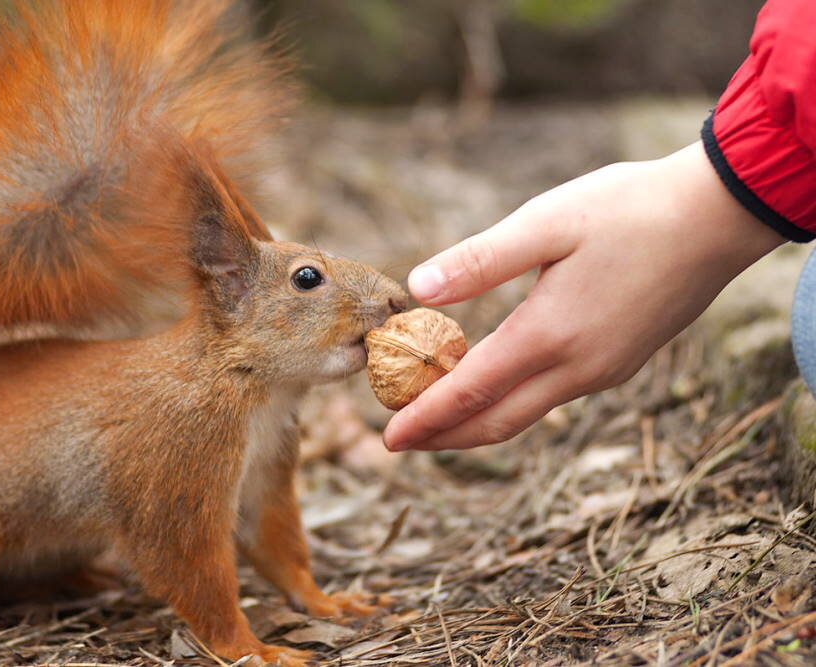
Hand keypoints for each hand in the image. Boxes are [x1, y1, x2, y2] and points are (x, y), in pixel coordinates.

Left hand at [383, 142, 784, 450]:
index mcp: (550, 335)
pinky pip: (553, 398)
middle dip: (444, 437)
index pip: (470, 392)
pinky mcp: (621, 361)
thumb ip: (479, 260)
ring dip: (476, 422)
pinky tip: (495, 387)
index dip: (425, 418)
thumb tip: (417, 289)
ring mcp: (604, 370)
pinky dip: (511, 404)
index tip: (387, 438)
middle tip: (400, 442)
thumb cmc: (630, 210)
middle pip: (496, 422)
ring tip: (437, 420)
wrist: (719, 215)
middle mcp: (578, 367)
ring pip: (526, 414)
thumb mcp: (547, 223)